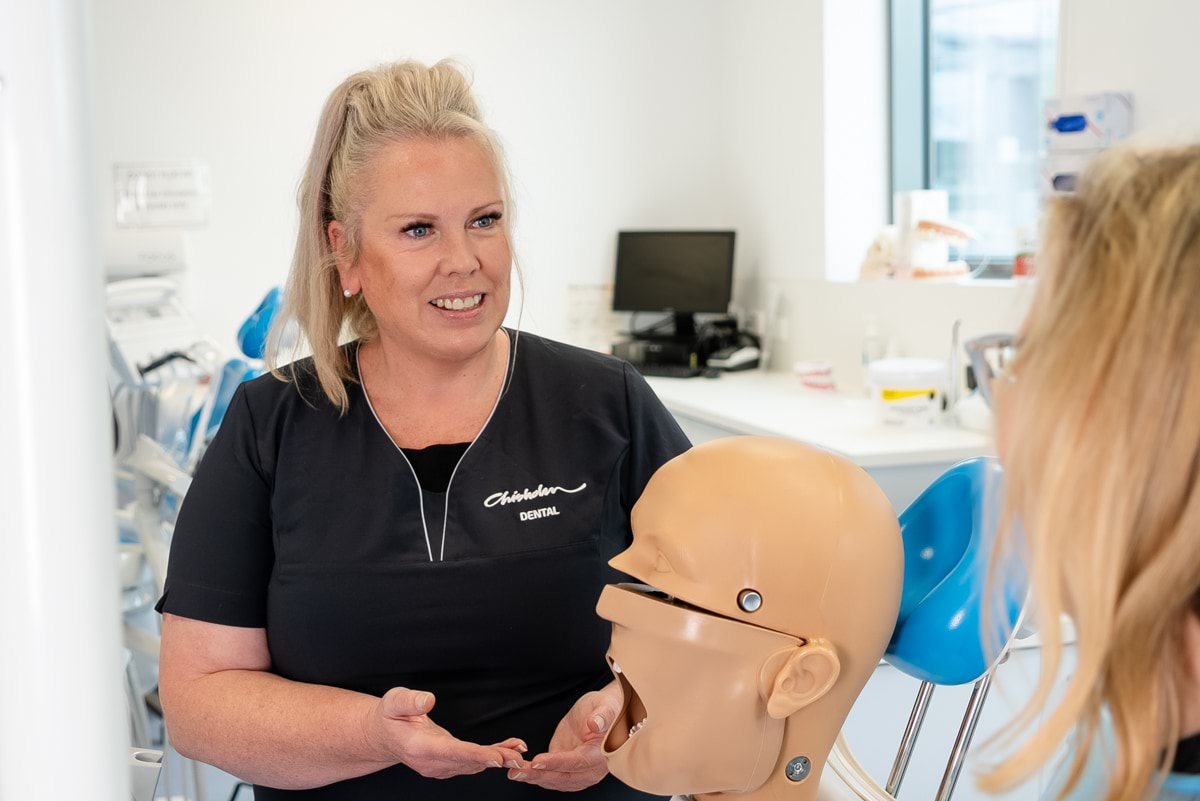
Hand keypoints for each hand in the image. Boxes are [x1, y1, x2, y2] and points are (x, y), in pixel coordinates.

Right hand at [365, 687, 525, 778]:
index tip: (496, 758)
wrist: (383, 735)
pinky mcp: (448, 764)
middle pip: (467, 762)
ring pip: (473, 764)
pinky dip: (492, 756)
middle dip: (494, 759)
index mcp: (420, 748)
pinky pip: (472, 762)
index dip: (476, 755)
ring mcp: (440, 767)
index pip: (452, 752)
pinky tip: (509, 749)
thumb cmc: (389, 717)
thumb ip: (410, 701)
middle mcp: (431, 762)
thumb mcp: (393, 702)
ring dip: (497, 758)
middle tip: (518, 757)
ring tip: (519, 751)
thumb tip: (428, 699)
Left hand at [508, 683, 620, 790]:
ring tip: (514, 772)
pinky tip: (521, 772)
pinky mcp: (568, 769)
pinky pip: (553, 778)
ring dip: (534, 778)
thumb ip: (602, 716)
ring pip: (556, 781)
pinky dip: (536, 777)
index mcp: (602, 754)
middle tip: (517, 771)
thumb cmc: (606, 708)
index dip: (557, 763)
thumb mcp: (606, 705)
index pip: (578, 762)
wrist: (603, 713)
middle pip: (564, 777)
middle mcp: (592, 769)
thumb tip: (595, 724)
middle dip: (539, 775)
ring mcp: (580, 772)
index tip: (538, 761)